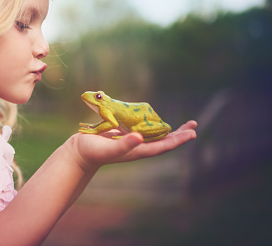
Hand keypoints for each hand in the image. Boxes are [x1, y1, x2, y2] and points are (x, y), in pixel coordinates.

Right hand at [69, 120, 196, 171]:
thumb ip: (125, 145)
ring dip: (167, 129)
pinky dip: (151, 124)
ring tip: (181, 124)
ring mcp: (130, 141)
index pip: (163, 146)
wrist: (78, 152)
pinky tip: (153, 119)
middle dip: (178, 134)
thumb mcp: (109, 149)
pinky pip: (142, 129)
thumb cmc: (93, 152)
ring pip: (154, 134)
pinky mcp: (122, 135)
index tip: (192, 134)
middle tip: (193, 125)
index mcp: (137, 150)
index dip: (178, 140)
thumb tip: (140, 138)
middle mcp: (136, 146)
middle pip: (163, 140)